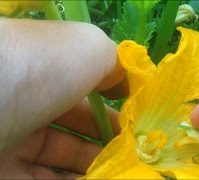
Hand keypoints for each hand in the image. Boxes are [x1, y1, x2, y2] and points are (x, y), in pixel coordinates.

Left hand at [0, 18, 124, 177]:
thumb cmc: (38, 67)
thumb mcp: (88, 48)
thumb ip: (114, 64)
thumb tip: (124, 86)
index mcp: (45, 82)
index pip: (83, 104)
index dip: (111, 120)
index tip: (133, 136)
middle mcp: (26, 114)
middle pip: (72, 140)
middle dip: (103, 153)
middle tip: (127, 163)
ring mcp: (9, 149)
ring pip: (57, 167)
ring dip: (90, 173)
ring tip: (115, 176)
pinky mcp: (1, 177)